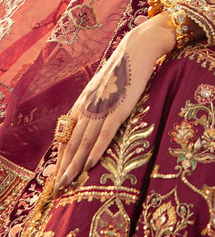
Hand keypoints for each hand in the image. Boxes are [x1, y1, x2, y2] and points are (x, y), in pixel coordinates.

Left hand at [53, 14, 175, 195]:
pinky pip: (105, 133)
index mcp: (83, 102)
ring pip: (84, 141)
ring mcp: (102, 107)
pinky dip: (96, 149)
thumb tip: (91, 120)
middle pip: (71, 141)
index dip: (60, 155)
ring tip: (68, 182)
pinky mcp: (119, 107)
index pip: (66, 134)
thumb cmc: (123, 69)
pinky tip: (90, 163)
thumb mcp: (103, 87)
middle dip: (63, 165)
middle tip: (57, 187)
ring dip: (75, 163)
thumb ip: (95, 103)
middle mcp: (88, 105)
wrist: (137, 49)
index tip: (55, 173)